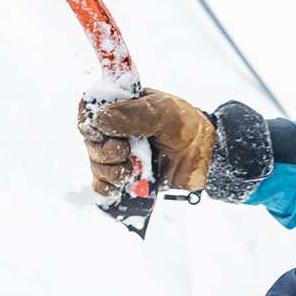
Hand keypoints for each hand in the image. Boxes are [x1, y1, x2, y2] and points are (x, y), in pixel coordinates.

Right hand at [79, 89, 214, 194]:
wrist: (207, 155)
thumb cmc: (187, 126)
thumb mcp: (162, 111)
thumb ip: (130, 113)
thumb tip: (98, 119)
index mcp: (121, 108)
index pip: (88, 110)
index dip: (88, 122)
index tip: (100, 132)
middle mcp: (116, 132)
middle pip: (91, 142)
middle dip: (105, 150)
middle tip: (126, 151)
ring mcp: (120, 156)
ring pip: (96, 165)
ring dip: (111, 170)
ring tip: (134, 168)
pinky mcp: (126, 177)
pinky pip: (103, 186)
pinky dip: (110, 187)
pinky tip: (124, 184)